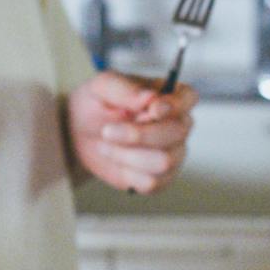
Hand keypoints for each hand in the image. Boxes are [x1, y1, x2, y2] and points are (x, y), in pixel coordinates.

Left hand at [67, 71, 197, 193]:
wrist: (81, 134)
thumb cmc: (96, 104)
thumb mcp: (101, 87)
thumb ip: (125, 89)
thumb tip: (150, 97)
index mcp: (171, 95)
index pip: (188, 98)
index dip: (175, 106)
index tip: (153, 110)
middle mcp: (178, 124)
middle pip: (177, 133)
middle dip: (139, 135)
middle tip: (107, 131)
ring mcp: (173, 153)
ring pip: (164, 161)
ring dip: (128, 155)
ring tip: (106, 145)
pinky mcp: (160, 178)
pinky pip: (152, 182)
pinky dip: (128, 173)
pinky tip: (116, 159)